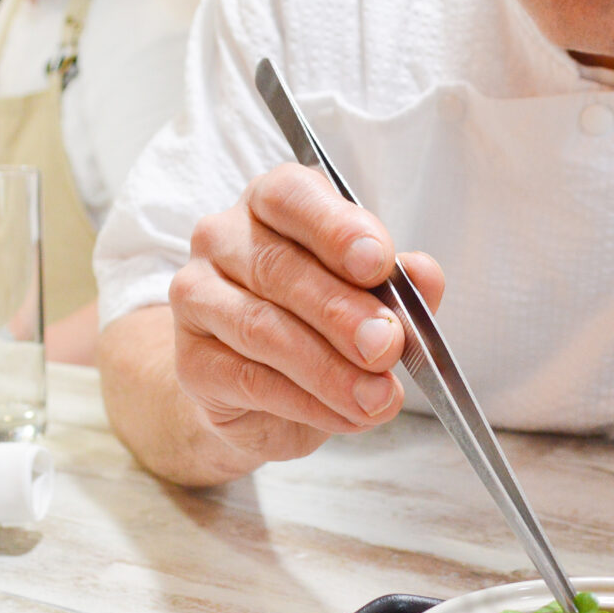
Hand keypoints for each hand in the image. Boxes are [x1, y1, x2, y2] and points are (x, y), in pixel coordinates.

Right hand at [169, 161, 444, 463]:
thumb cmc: (318, 325)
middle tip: (388, 345)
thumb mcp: (372, 299)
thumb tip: (423, 274)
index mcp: (271, 203)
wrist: (260, 395)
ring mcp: (197, 298)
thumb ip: (400, 285)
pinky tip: (347, 416)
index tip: (379, 264)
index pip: (291, 196)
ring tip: (377, 396)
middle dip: (342, 312)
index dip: (336, 229)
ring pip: (262, 329)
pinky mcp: (190, 361)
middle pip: (280, 268)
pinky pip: (250, 380)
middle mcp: (223, 238)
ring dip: (329, 369)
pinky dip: (307, 402)